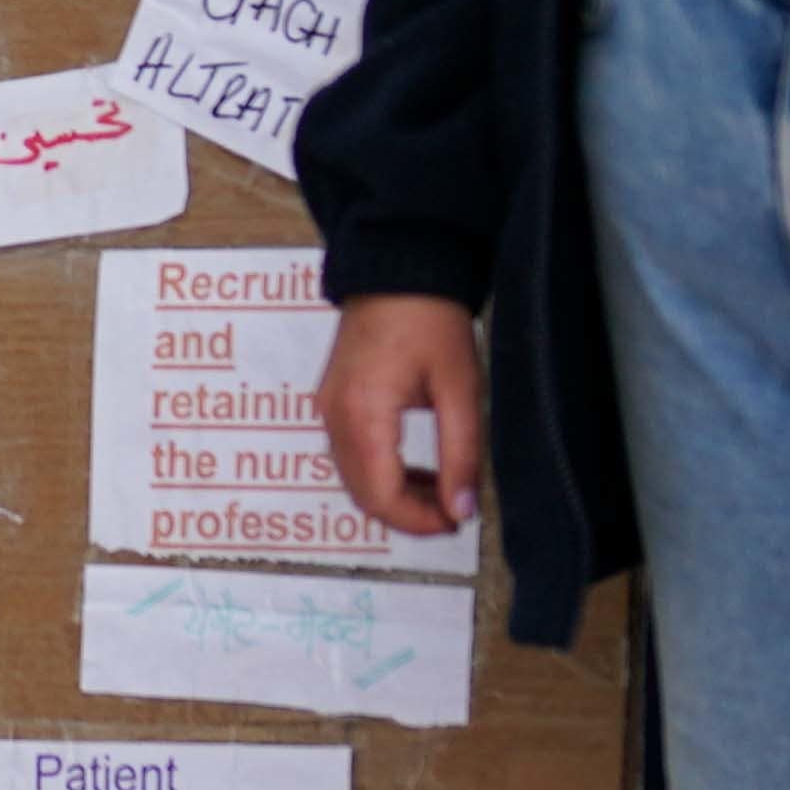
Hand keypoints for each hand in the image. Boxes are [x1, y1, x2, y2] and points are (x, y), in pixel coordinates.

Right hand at [320, 295, 485, 535]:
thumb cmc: (430, 319)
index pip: (381, 497)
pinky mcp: (333, 400)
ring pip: (354, 479)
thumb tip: (460, 510)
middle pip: (362, 494)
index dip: (418, 522)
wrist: (396, 267)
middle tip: (452, 511)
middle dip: (406, 514)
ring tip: (440, 488)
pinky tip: (415, 465)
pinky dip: (380, 472)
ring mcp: (328, 407)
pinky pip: (349, 454)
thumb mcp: (460, 389)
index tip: (456, 522)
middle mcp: (335, 416)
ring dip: (393, 494)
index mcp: (363, 414)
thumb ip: (460, 455)